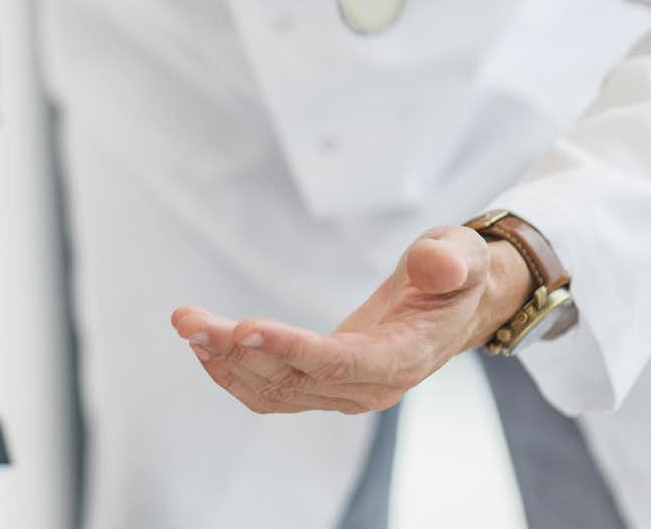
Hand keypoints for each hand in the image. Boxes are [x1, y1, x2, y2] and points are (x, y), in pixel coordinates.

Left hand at [170, 227, 529, 414]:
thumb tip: (436, 263)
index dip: (291, 349)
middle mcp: (370, 385)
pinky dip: (234, 373)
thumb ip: (451, 261)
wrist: (455, 306)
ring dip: (224, 361)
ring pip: (275, 389)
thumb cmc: (456, 278)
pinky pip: (273, 391)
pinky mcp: (324, 385)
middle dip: (235, 349)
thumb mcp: (464, 257)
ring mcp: (344, 391)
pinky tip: (204, 348)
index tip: (244, 327)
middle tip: (188, 320)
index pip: (340, 362)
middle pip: (294, 378)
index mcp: (403, 357)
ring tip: (186, 326)